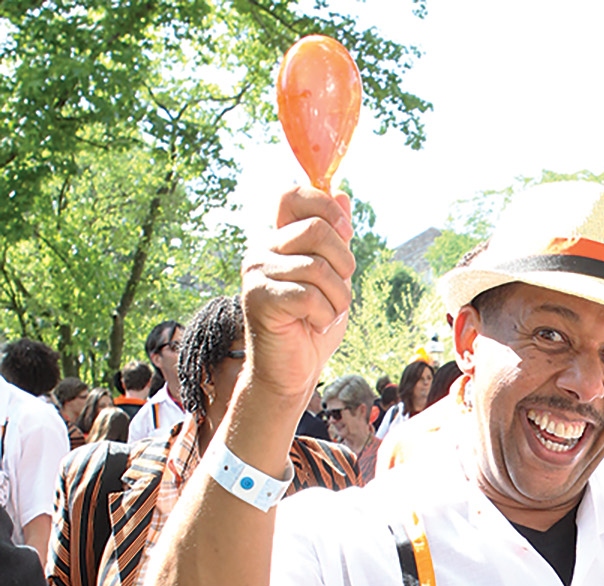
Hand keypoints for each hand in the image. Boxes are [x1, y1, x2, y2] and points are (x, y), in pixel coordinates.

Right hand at [241, 186, 355, 406]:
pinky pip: (310, 296)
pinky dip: (325, 316)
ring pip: (318, 267)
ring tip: (325, 314)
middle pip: (317, 229)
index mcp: (279, 238)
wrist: (293, 372)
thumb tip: (342, 192)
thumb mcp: (332, 276)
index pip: (294, 194)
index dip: (325, 206)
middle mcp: (262, 249)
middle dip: (344, 264)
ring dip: (337, 298)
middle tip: (338, 292)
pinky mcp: (259, 298)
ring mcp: (257, 272)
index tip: (344, 234)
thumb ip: (335, 239)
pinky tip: (314, 325)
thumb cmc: (312, 325)